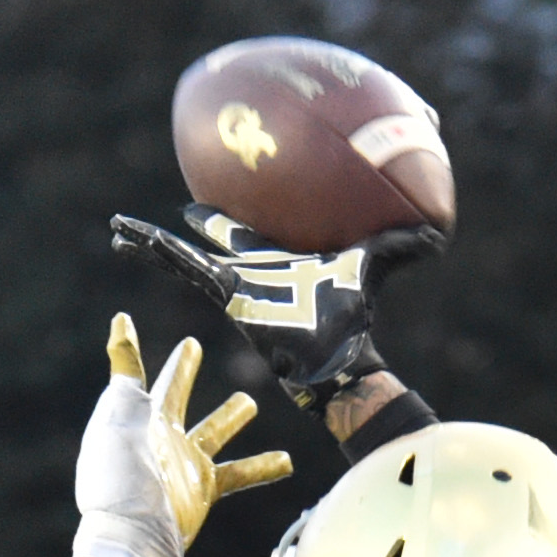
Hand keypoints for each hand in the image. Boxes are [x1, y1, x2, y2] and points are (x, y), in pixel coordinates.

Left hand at [71, 316, 292, 556]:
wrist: (132, 531)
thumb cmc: (119, 473)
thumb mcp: (120, 412)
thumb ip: (126, 370)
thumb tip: (120, 321)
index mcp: (141, 415)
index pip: (152, 374)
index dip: (145, 351)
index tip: (144, 325)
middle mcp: (163, 435)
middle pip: (177, 395)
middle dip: (183, 373)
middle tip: (192, 348)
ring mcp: (184, 462)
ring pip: (214, 431)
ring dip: (230, 418)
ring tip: (247, 404)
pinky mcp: (203, 489)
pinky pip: (239, 475)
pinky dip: (263, 466)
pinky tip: (286, 461)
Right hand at [110, 207, 442, 411]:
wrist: (334, 354)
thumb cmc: (354, 316)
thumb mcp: (375, 263)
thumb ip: (401, 244)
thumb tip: (440, 227)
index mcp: (278, 259)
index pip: (249, 234)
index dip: (232, 219)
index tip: (213, 201)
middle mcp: (249, 271)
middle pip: (213, 242)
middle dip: (191, 227)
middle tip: (171, 207)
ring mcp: (231, 284)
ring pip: (184, 256)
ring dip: (151, 241)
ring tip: (117, 224)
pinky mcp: (220, 292)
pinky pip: (181, 268)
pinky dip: (155, 252)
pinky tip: (127, 235)